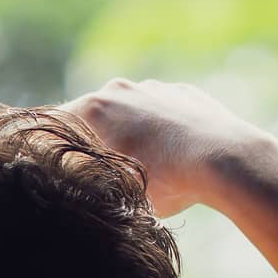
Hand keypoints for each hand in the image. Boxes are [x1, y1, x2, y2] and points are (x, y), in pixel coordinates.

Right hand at [59, 79, 269, 216]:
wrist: (227, 160)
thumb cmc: (165, 181)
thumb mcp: (112, 189)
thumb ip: (81, 177)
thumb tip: (61, 177)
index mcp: (93, 108)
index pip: (54, 127)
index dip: (50, 151)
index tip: (55, 170)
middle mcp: (119, 90)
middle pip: (90, 120)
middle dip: (91, 144)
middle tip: (98, 175)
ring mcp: (153, 89)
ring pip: (126, 115)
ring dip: (125, 138)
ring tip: (141, 170)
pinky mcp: (182, 94)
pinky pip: (158, 114)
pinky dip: (157, 133)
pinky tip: (170, 159)